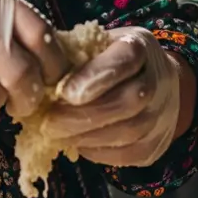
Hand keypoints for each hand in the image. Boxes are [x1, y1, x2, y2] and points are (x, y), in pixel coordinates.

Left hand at [42, 27, 182, 166]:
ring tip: (56, 135)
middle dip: (82, 115)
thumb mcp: (95, 44)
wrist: (156, 83)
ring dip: (86, 136)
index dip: (95, 77)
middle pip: (127, 101)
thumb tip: (35, 67)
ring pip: (127, 131)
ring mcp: (162, 114)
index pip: (124, 59)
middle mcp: (158, 79)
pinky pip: (127, 154)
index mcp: (138, 46)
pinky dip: (97, 151)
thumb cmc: (111, 59)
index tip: (64, 92)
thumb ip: (72, 53)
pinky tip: (76, 143)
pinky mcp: (157, 144)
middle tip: (48, 122)